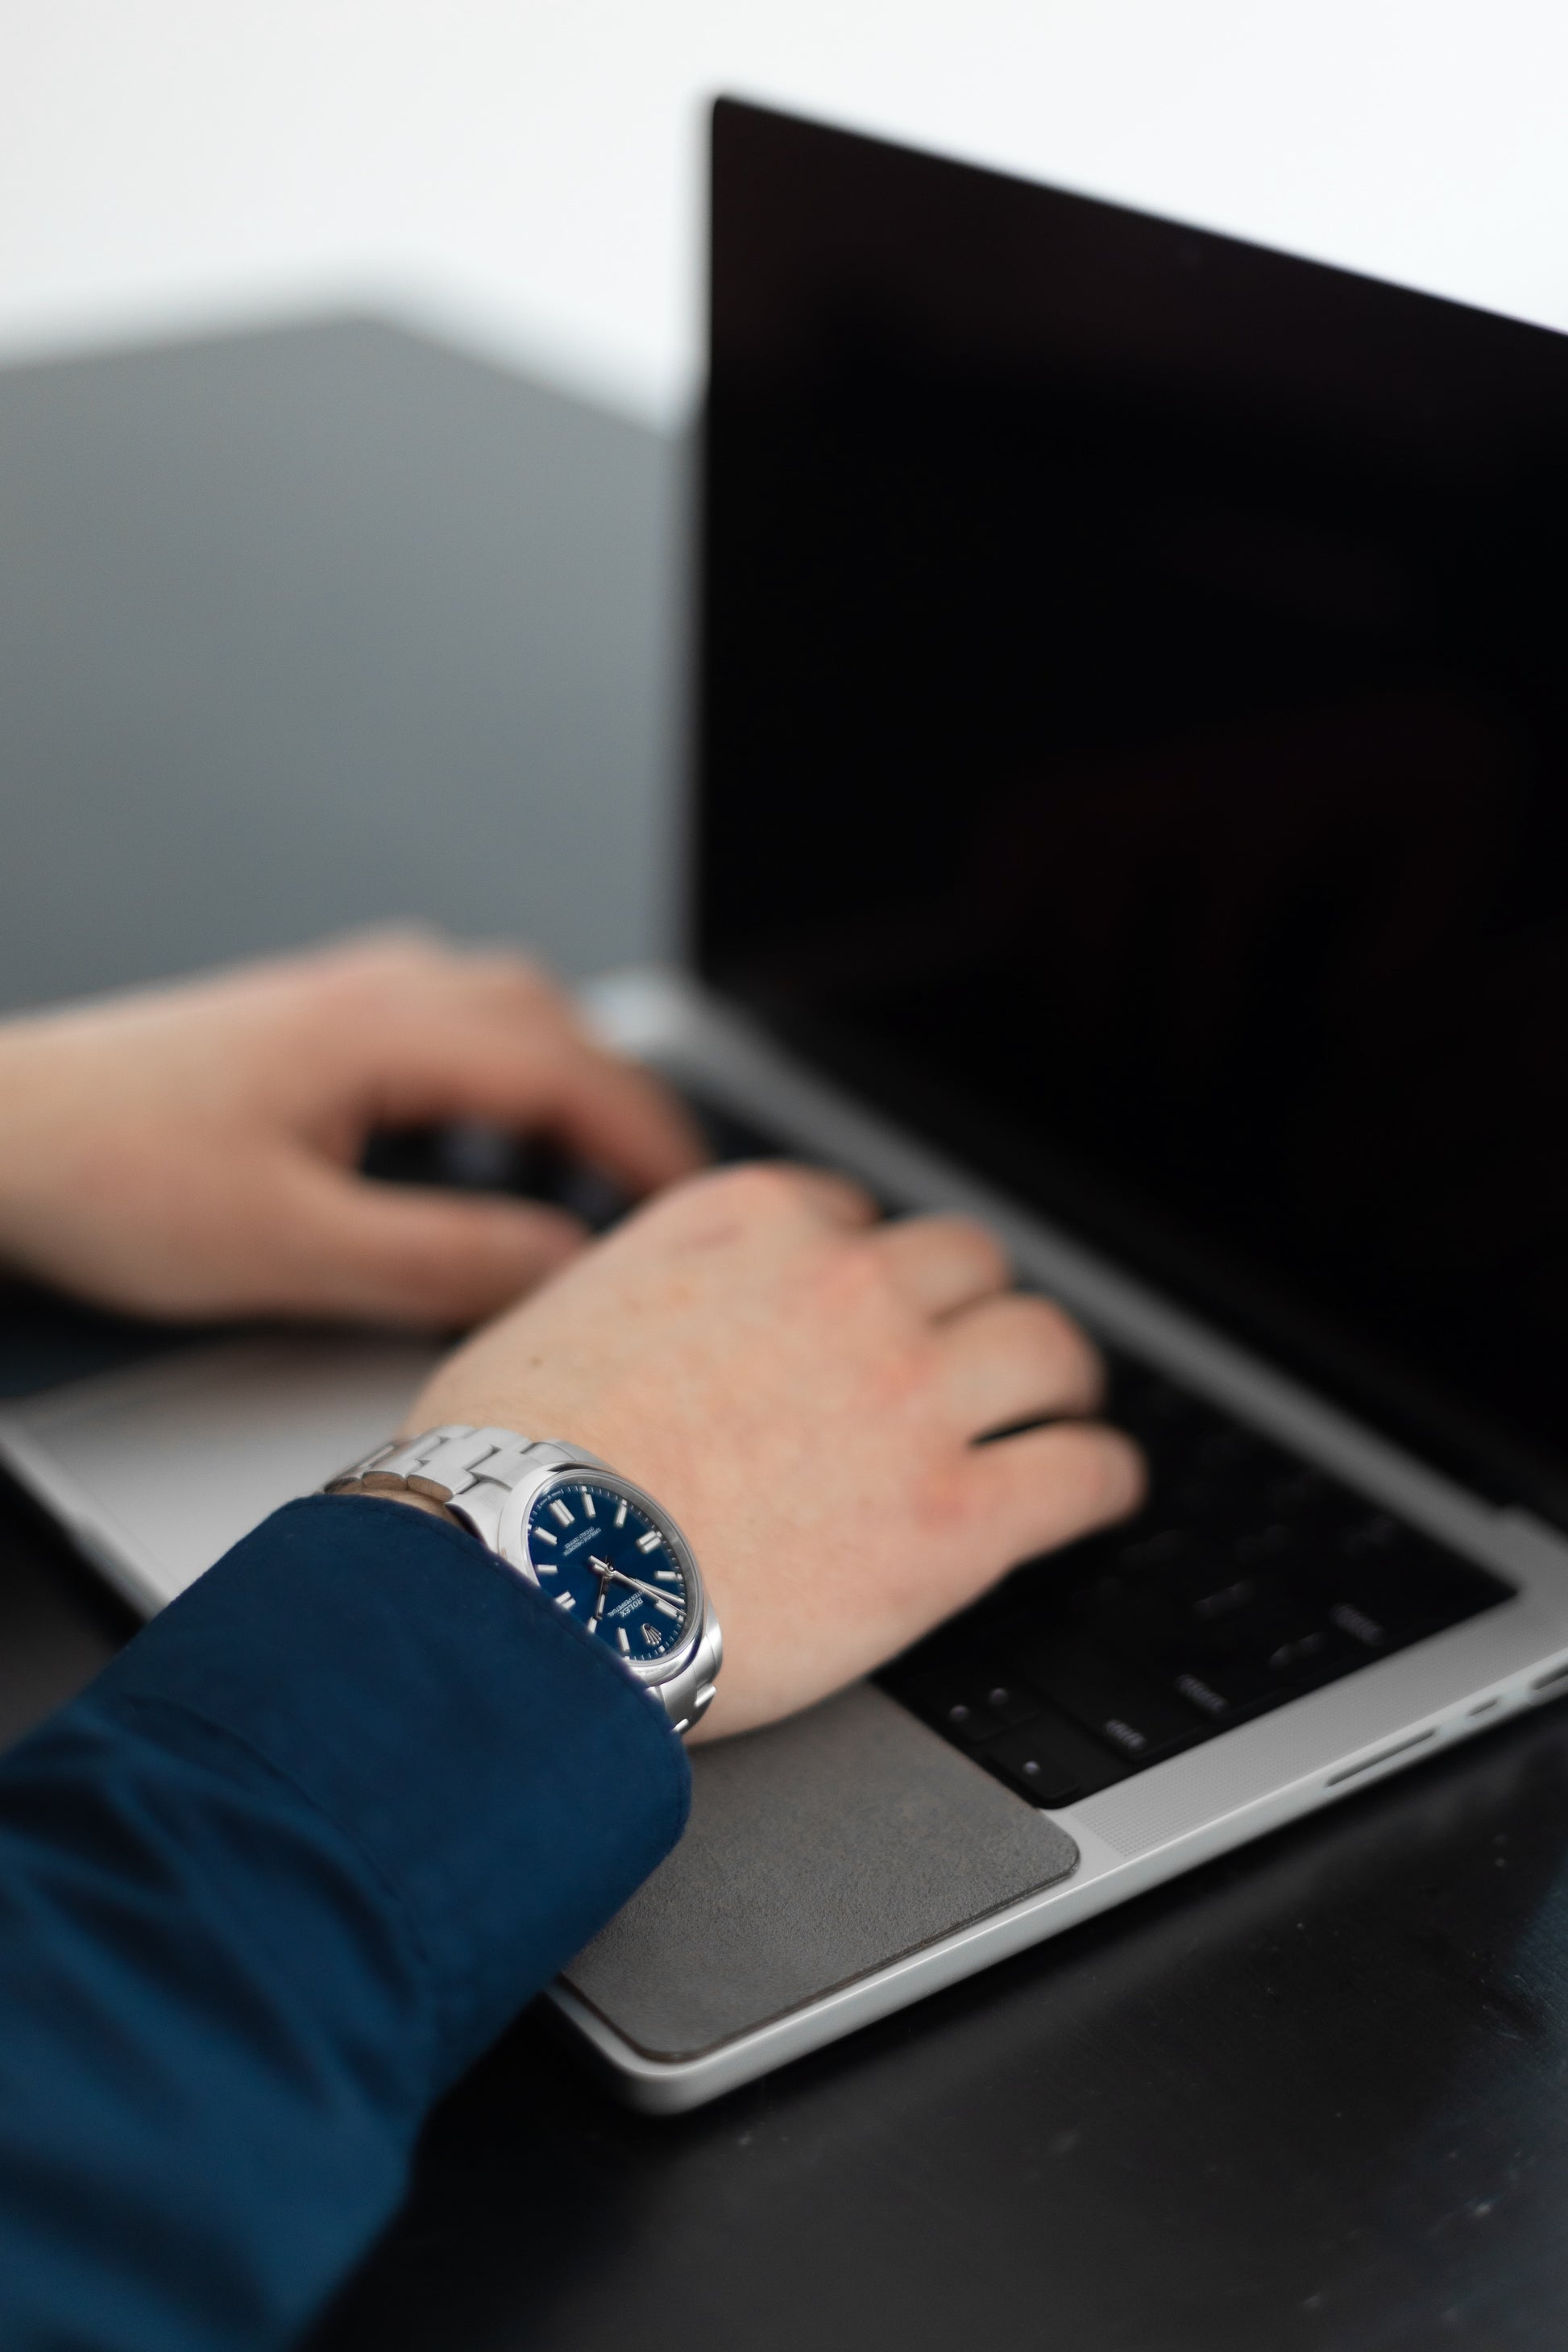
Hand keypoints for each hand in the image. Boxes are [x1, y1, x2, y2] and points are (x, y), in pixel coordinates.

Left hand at [0, 932, 702, 1324]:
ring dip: (562, 1076)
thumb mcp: (290, 1248)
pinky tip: (474, 1129)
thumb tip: (564, 1264)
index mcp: (387, 1032)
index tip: (703, 1207)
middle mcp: (375, 990)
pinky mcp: (305, 1017)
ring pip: (501, 1006)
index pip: (571, 1075)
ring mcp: (339, 992)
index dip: (653, 1147)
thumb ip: (442, 1258)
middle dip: (626, 1106)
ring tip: (584, 1164)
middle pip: (554, 1021)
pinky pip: (444, 1016)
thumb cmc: (109, 1176)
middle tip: (663, 1195)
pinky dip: (497, 1068)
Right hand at [407, 1162, 1143, 1737]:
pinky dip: (1104, 1479)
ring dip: (1059, 1380)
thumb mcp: (559, 1317)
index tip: (877, 1307)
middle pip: (970, 1265)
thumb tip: (644, 1313)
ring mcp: (913, 1394)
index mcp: (754, 1225)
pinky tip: (1101, 1490)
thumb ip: (639, 1290)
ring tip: (1063, 1409)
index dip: (872, 1269)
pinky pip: (1083, 1472)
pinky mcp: (956, 1515)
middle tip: (980, 1354)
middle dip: (976, 1309)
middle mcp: (848, 1286)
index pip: (856, 1216)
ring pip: (1049, 1348)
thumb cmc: (512, 1467)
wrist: (528, 1581)